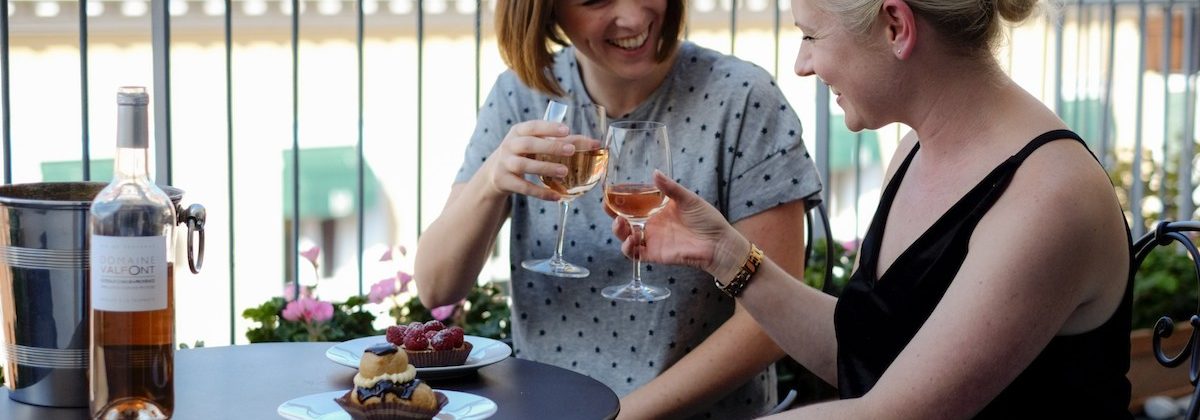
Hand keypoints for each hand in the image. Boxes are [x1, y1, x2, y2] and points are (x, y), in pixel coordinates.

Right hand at [479, 121, 598, 200]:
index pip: (534, 126)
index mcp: (518, 131)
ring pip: (524, 166)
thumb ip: (565, 141)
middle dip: (550, 147)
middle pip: (529, 145)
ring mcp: (505, 164)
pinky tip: (556, 196)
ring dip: (545, 168)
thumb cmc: (524, 154)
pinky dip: (540, 192)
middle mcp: (509, 145)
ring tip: (564, 172)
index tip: (566, 130)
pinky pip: (524, 188)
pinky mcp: (505, 181)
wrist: (495, 173)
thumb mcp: (537, 144)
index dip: (549, 128)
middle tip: (571, 150)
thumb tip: (596, 143)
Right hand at [611, 171, 749, 279]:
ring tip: (619, 223)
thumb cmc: (707, 219)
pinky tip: (631, 239)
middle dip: (612, 215)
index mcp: (657, 211)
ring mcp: (652, 240)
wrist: (719, 243)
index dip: (618, 200)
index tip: (609, 192)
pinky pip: (635, 254)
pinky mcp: (655, 254)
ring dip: (618, 231)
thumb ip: (670, 188)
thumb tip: (655, 172)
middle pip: (624, 221)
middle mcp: (651, 225)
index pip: (632, 205)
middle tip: (607, 206)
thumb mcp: (688, 199)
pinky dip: (628, 248)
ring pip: (626, 237)